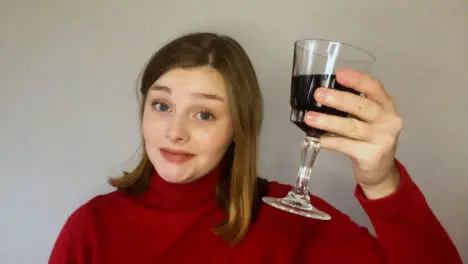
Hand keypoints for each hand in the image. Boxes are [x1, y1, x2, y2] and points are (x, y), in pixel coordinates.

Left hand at [304, 69, 402, 199]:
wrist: (380, 170)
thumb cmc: (370, 138)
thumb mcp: (368, 119)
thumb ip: (354, 107)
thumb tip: (321, 96)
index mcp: (386, 105)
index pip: (375, 88)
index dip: (357, 80)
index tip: (339, 74)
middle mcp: (388, 120)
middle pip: (363, 107)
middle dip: (339, 99)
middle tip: (319, 94)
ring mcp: (381, 139)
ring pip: (352, 127)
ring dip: (328, 121)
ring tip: (310, 117)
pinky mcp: (371, 156)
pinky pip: (346, 146)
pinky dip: (330, 141)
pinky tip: (319, 139)